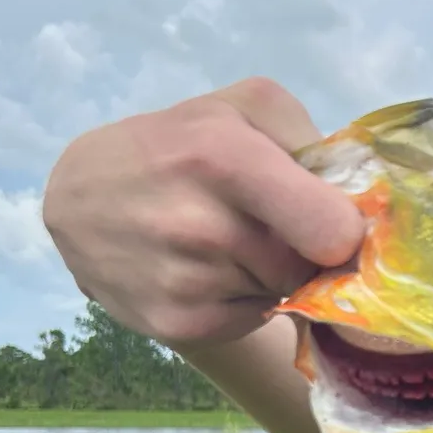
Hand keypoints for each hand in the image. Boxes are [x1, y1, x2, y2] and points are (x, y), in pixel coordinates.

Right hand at [43, 77, 364, 345]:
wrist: (79, 203)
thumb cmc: (175, 145)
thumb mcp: (238, 108)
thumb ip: (307, 135)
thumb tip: (353, 194)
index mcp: (222, 156)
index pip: (334, 230)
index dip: (345, 228)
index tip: (329, 217)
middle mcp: (201, 223)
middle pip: (312, 266)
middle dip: (305, 249)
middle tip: (268, 224)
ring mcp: (186, 280)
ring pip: (286, 293)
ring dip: (275, 274)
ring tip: (228, 242)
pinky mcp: (176, 324)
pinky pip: (253, 319)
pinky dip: (245, 301)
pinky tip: (207, 272)